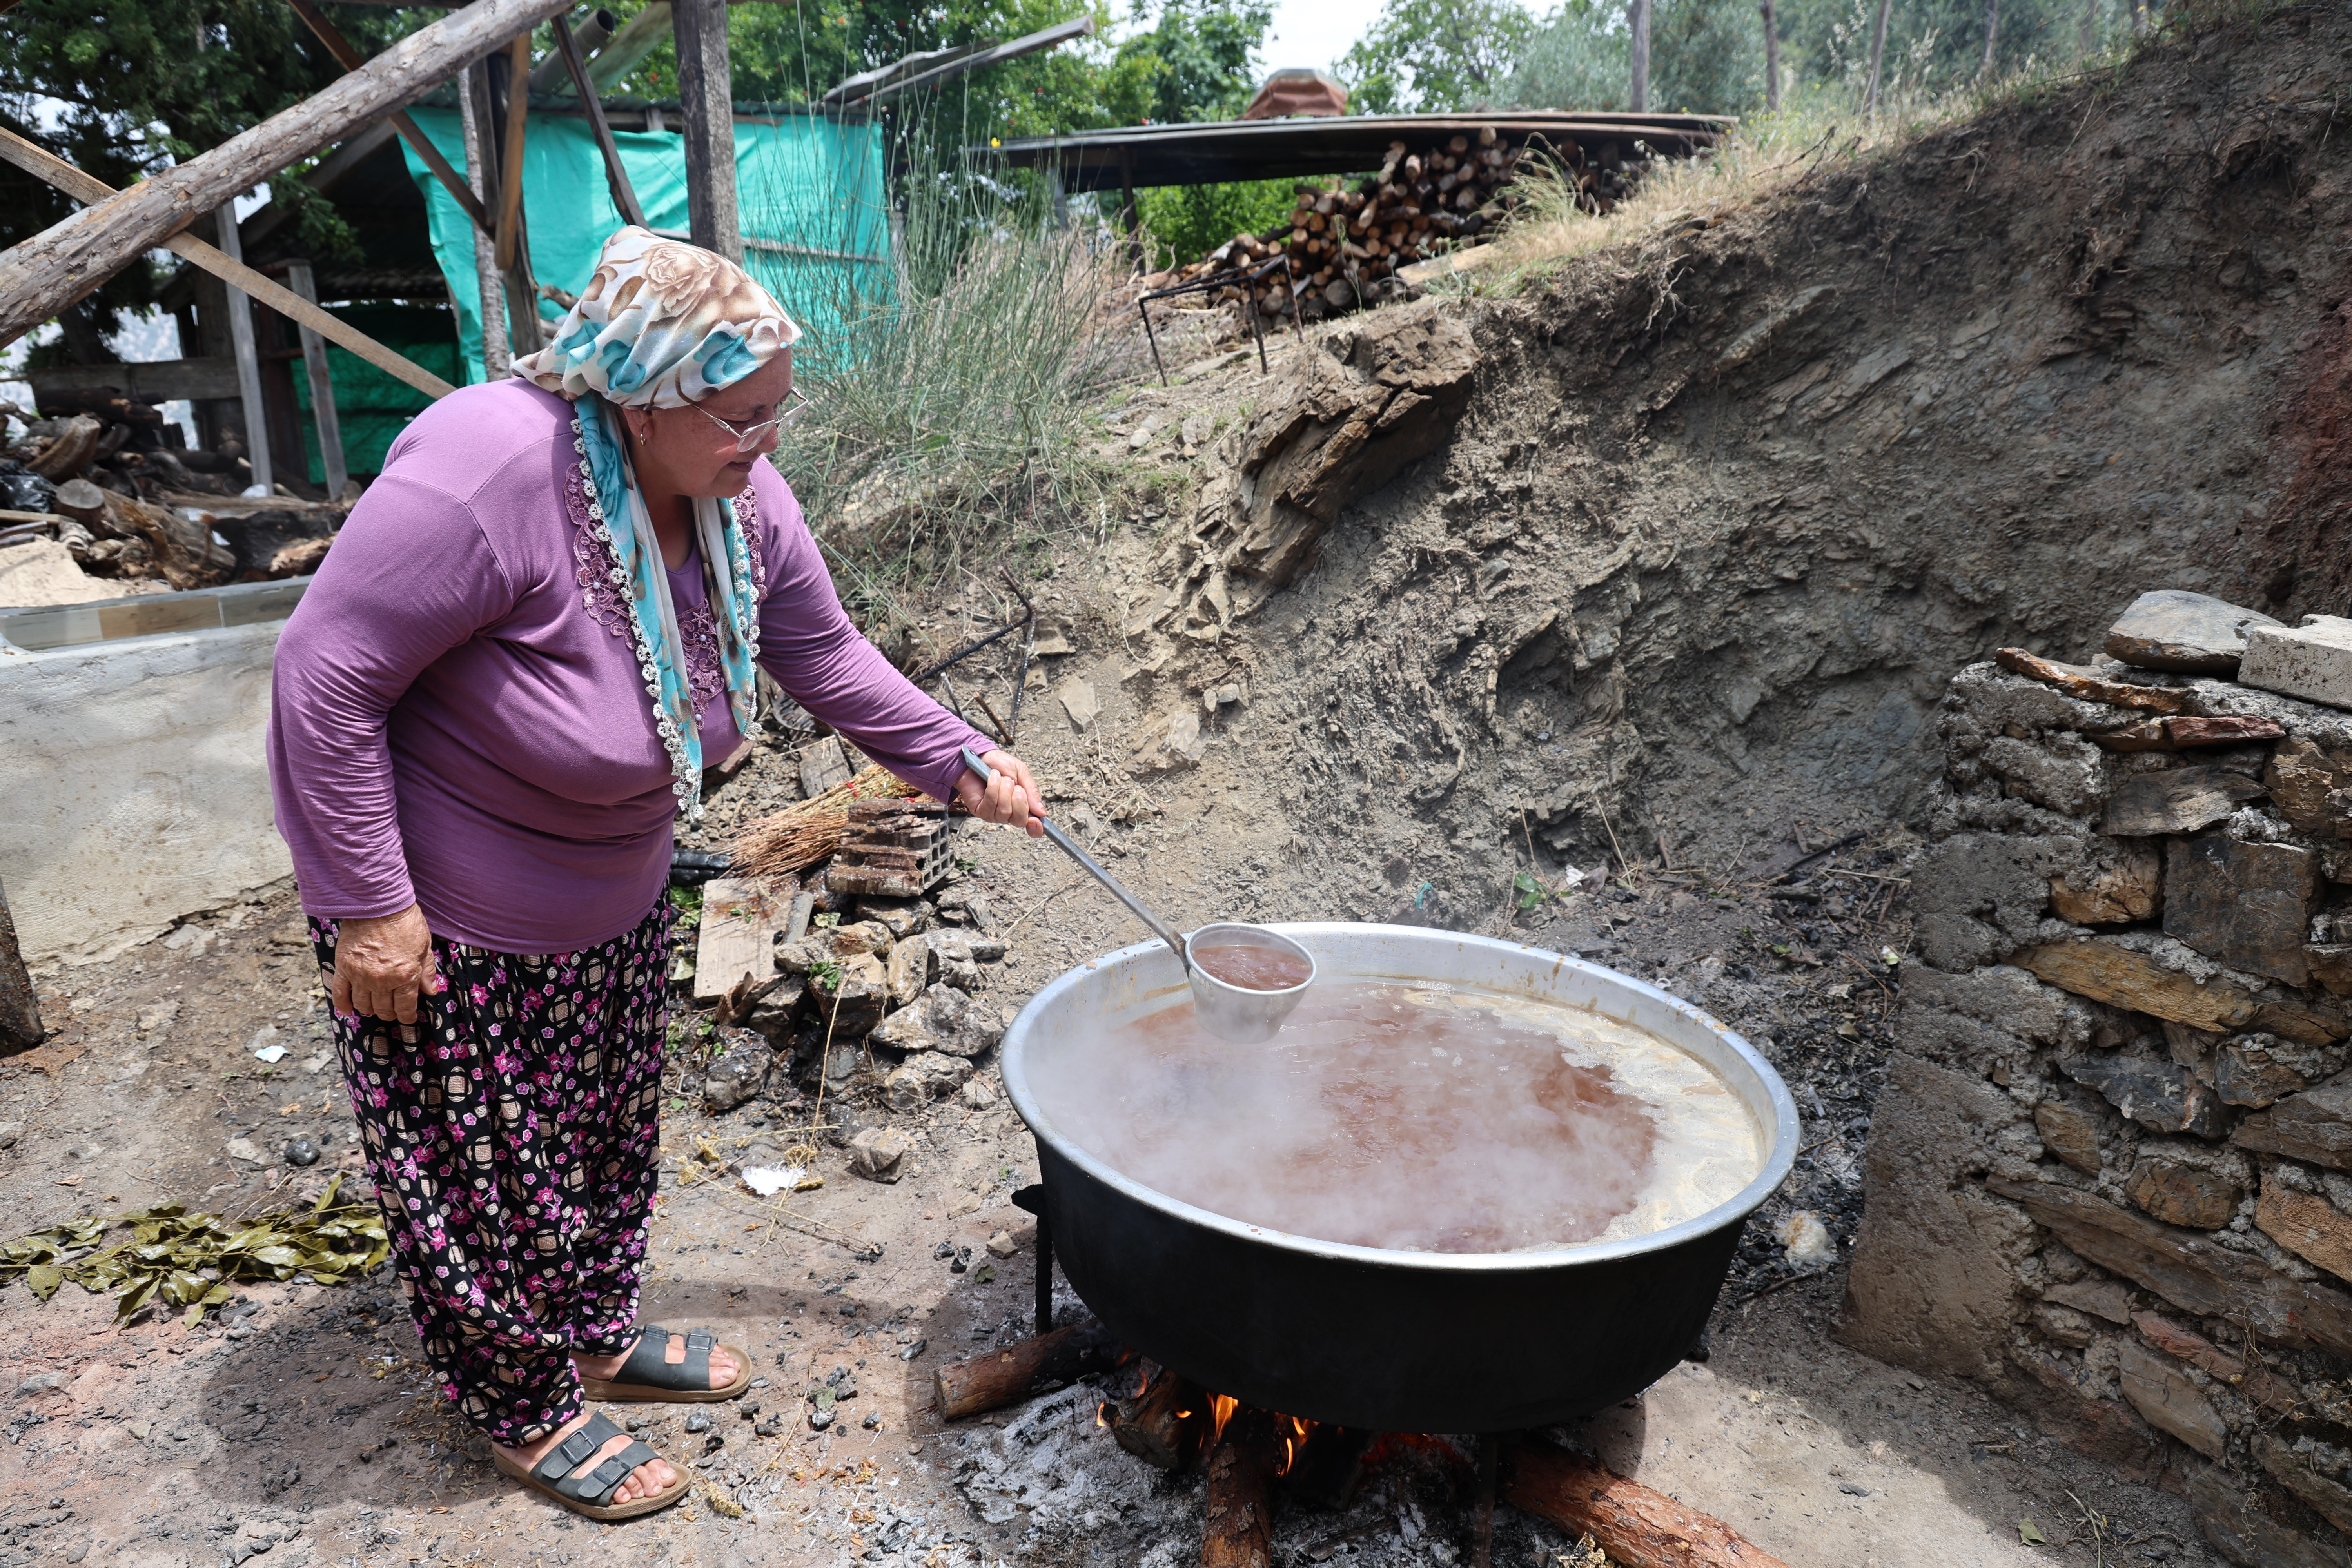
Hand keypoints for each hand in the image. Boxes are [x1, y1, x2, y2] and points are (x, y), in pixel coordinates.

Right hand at [328, 904, 443, 1024]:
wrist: (377, 903)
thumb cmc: (404, 922)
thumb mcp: (424, 945)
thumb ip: (426, 971)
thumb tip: (430, 991)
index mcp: (405, 976)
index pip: (405, 1007)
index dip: (407, 1016)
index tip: (408, 1018)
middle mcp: (382, 980)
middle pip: (384, 1008)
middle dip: (390, 1013)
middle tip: (393, 1010)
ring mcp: (360, 975)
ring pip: (363, 1004)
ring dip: (370, 1009)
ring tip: (374, 1007)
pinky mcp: (343, 967)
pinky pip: (340, 993)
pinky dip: (343, 1004)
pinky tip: (347, 1010)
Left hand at [954, 749, 1044, 837]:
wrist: (980, 756)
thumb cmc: (1000, 764)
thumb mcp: (1021, 773)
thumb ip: (1032, 791)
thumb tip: (1041, 812)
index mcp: (1023, 805)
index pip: (1032, 826)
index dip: (1035, 828)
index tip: (1035, 820)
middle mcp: (1009, 813)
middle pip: (1019, 820)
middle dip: (1019, 799)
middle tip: (1013, 784)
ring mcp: (994, 814)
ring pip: (1005, 811)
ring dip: (1004, 789)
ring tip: (1001, 778)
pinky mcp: (980, 810)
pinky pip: (991, 804)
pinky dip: (993, 788)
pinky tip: (992, 778)